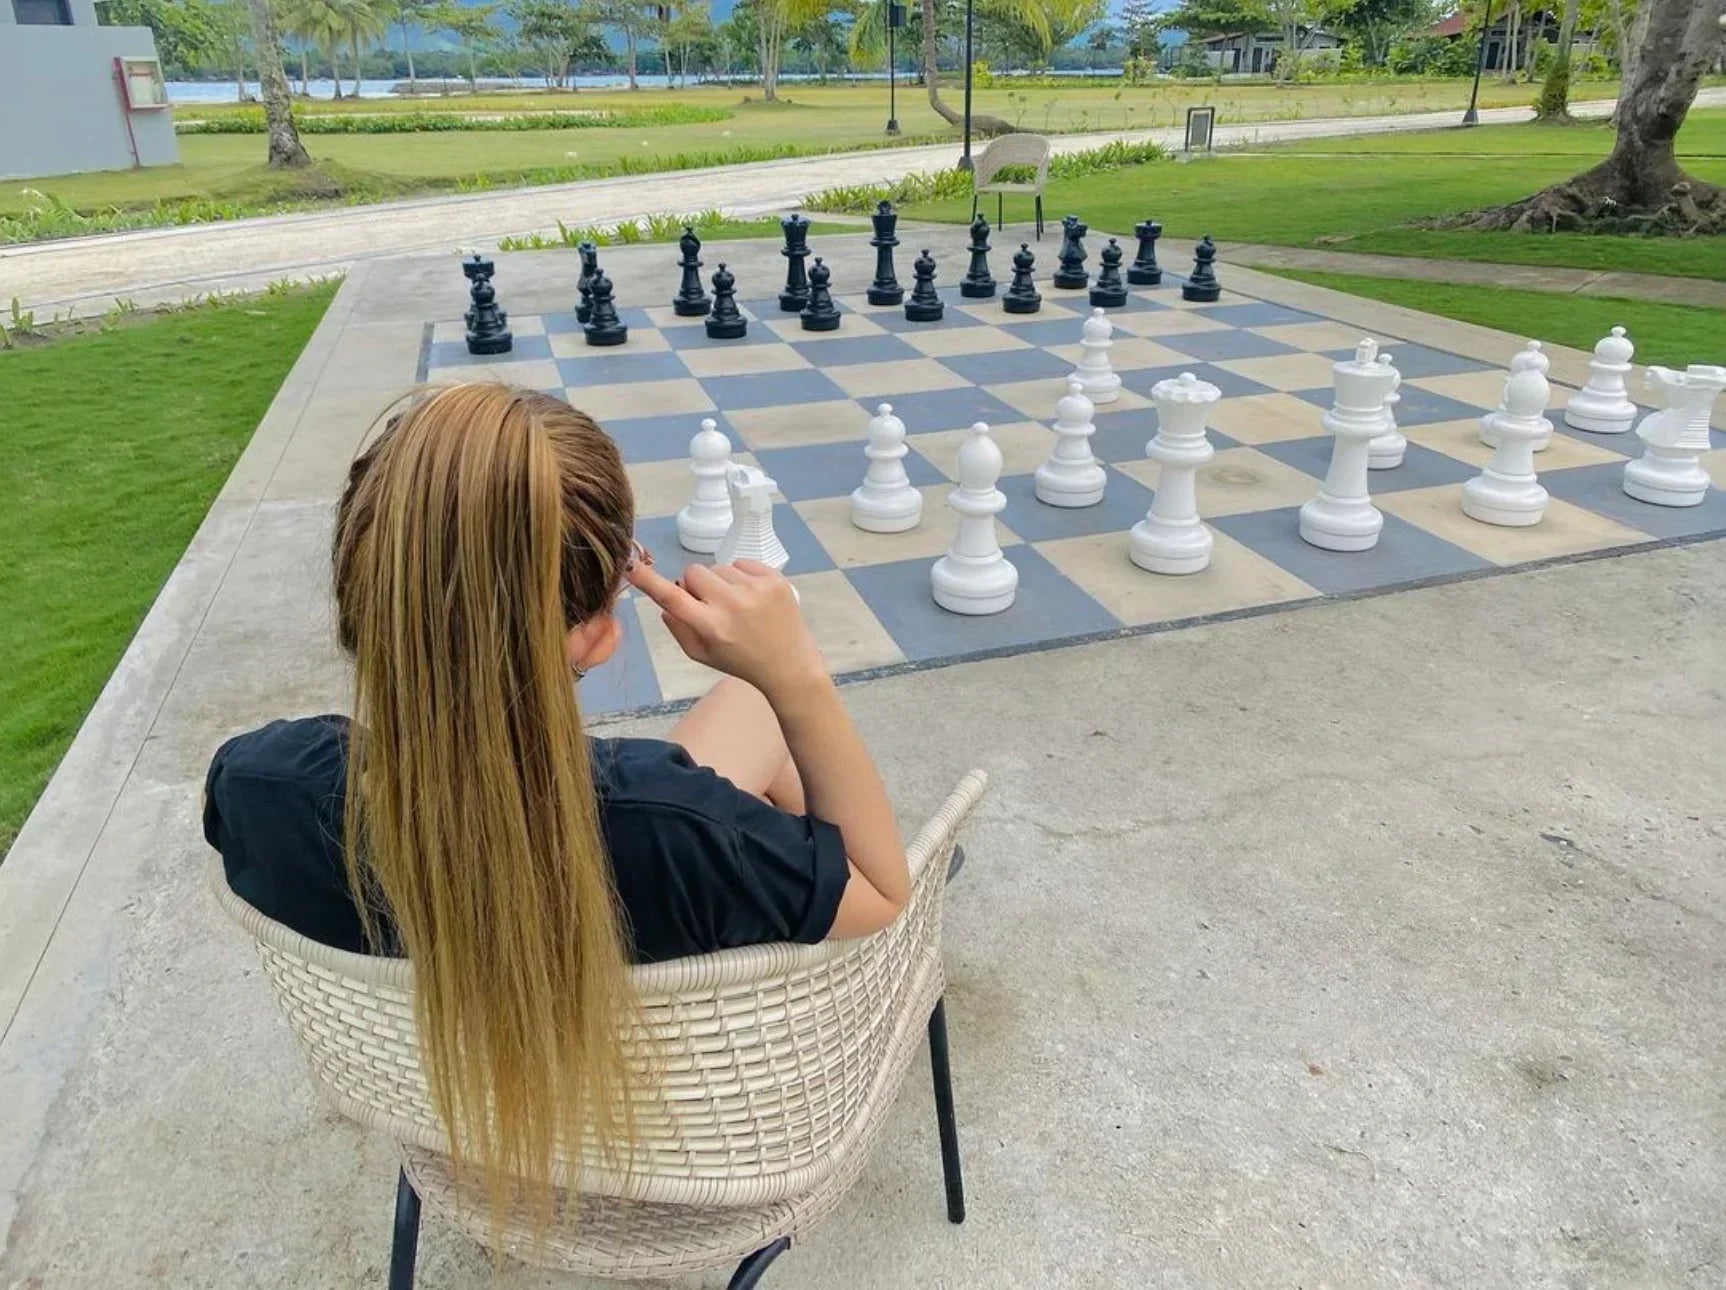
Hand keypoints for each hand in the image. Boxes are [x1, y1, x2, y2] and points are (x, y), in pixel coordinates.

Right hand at [627, 559, 826, 699]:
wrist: (789, 664)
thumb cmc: (740, 662)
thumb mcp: (702, 655)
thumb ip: (678, 628)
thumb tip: (664, 603)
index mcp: (711, 627)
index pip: (672, 597)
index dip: (648, 581)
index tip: (631, 566)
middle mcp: (731, 604)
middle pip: (692, 572)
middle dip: (694, 585)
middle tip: (708, 604)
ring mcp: (755, 588)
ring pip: (717, 567)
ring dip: (719, 582)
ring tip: (736, 605)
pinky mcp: (774, 578)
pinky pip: (741, 563)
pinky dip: (740, 576)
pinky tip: (750, 597)